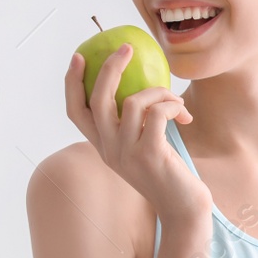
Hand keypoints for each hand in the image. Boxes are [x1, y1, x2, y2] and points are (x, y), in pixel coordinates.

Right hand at [63, 46, 210, 225]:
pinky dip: (171, 105)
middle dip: (109, 68)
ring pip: (133, 102)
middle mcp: (108, 150)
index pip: (75, 112)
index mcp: (103, 147)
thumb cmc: (169, 175)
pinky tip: (184, 115)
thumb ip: (134, 127)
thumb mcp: (145, 149)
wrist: (184, 209)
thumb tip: (142, 88)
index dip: (72, 83)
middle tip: (126, 48)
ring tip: (176, 101)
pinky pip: (156, 113)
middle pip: (97, 99)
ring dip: (159, 92)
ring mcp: (126, 153)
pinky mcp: (149, 154)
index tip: (78, 56)